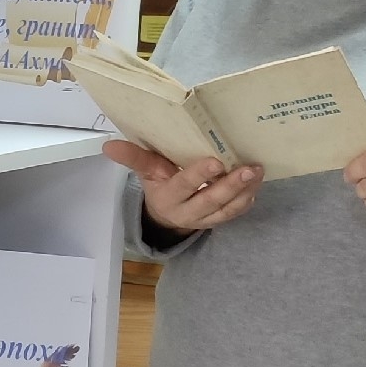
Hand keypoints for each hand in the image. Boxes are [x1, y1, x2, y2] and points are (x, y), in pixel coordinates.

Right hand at [104, 140, 263, 234]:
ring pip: (226, 209)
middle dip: (231, 185)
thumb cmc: (158, 184)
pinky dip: (246, 200)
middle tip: (249, 168)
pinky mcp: (217, 221)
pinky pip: (233, 214)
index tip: (215, 161)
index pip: (183, 185)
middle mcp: (186, 211)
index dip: (198, 176)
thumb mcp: (145, 171)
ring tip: (257, 172)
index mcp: (167, 197)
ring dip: (244, 191)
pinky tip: (256, 185)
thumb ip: (133, 157)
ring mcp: (204, 219)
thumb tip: (108, 145)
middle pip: (210, 200)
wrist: (164, 216)